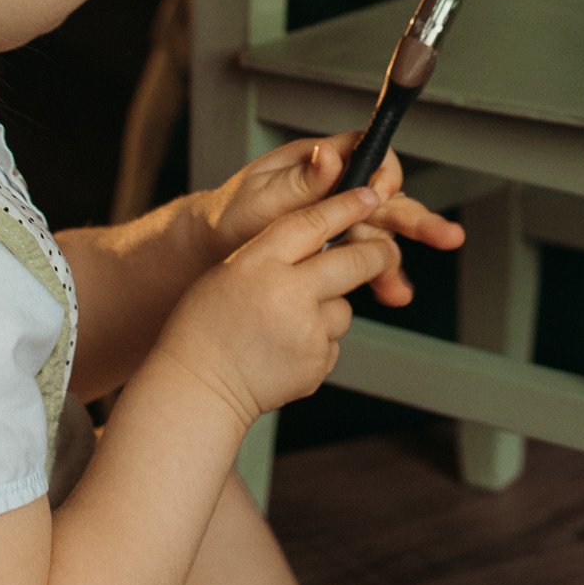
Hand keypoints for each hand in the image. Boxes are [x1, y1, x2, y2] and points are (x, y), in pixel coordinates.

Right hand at [158, 187, 407, 430]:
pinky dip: (318, 343)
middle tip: (385, 250)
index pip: (313, 224)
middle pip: (352, 262)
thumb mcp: (231, 272)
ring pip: (343, 308)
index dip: (346, 206)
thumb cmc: (206, 327)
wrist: (198, 388)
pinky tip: (286, 348)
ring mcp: (307, 332)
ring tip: (289, 323)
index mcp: (259, 264)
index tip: (369, 196)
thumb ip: (274, 254)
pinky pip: (332, 342)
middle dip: (377, 254)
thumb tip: (323, 242)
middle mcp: (288, 294)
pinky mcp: (317, 364)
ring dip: (329, 309)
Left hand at [202, 138, 463, 308]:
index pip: (367, 157)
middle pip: (386, 200)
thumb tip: (330, 155)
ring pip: (379, 236)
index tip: (383, 195)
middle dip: (416, 220)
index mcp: (318, 165)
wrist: (208, 256)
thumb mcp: (260, 198)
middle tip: (446, 237)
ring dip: (395, 262)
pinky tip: (390, 295)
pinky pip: (364, 262)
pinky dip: (379, 279)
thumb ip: (300, 181)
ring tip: (402, 290)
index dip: (382, 175)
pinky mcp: (333, 252)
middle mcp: (335, 191)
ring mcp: (336, 222)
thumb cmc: (229, 217)